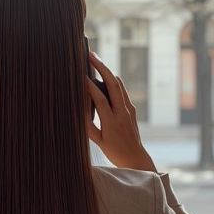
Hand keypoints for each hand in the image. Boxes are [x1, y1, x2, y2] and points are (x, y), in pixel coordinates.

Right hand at [86, 51, 157, 171]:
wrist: (135, 157)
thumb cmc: (114, 151)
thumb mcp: (97, 141)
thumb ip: (87, 124)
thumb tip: (77, 109)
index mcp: (111, 122)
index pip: (100, 99)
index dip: (90, 86)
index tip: (80, 75)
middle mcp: (122, 112)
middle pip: (113, 84)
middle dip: (102, 67)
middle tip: (91, 55)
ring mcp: (129, 109)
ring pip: (119, 84)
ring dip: (108, 70)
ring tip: (96, 60)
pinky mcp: (132, 108)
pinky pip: (122, 90)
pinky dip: (113, 80)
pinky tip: (105, 75)